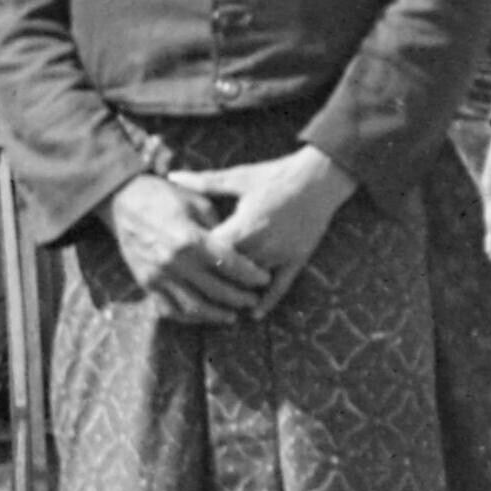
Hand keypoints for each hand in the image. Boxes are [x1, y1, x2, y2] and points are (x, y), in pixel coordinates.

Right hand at [105, 169, 275, 320]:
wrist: (122, 200)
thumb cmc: (163, 195)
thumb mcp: (196, 202)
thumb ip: (218, 228)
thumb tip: (238, 249)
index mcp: (191, 239)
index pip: (231, 265)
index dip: (251, 275)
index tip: (264, 279)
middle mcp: (175, 261)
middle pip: (216, 290)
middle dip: (240, 298)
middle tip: (253, 300)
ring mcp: (158, 275)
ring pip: (194, 307)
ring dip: (216, 315)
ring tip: (231, 316)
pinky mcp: (145, 282)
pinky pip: (169, 309)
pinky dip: (188, 317)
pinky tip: (202, 316)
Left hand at [189, 144, 353, 309]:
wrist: (319, 178)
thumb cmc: (275, 175)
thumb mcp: (238, 177)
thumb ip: (204, 182)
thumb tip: (171, 175)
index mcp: (245, 223)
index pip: (214, 250)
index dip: (198, 257)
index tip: (181, 262)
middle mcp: (263, 242)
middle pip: (231, 270)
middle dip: (213, 279)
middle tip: (192, 290)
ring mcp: (281, 253)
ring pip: (253, 281)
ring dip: (238, 292)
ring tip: (216, 307)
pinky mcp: (297, 259)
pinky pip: (282, 286)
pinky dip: (268, 301)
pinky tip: (254, 315)